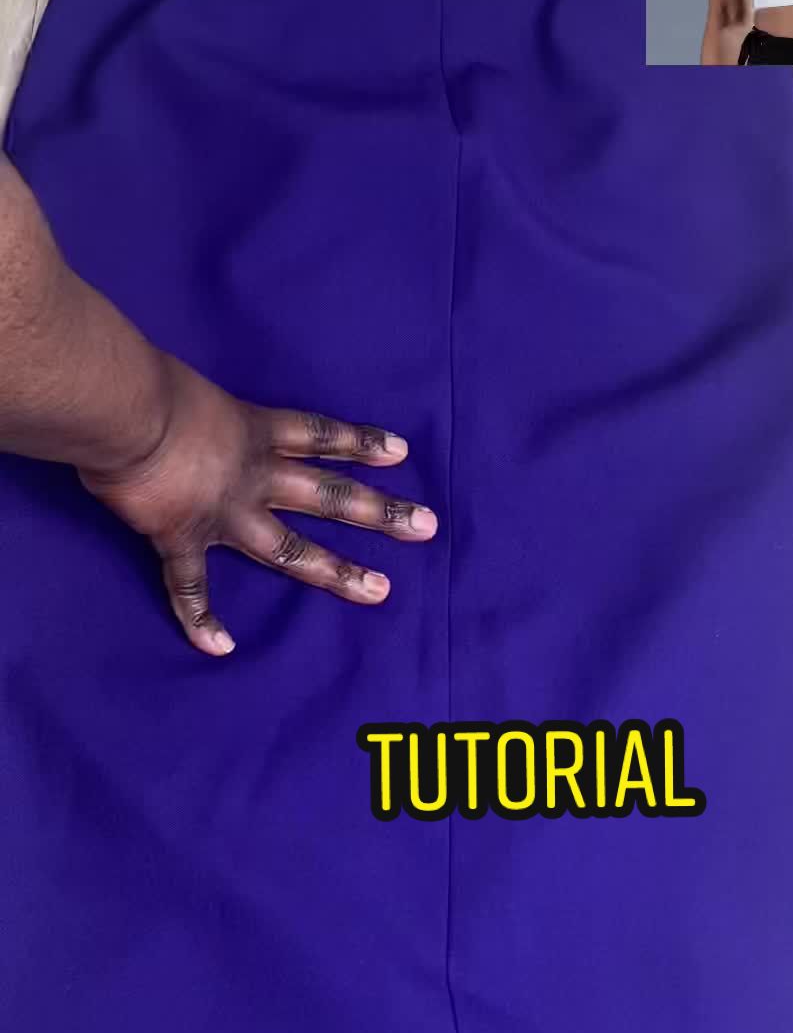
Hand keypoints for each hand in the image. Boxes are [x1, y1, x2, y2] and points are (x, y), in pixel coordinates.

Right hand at [75, 352, 437, 657]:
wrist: (126, 412)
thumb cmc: (148, 385)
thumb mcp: (190, 388)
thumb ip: (199, 411)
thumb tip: (181, 414)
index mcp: (254, 431)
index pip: (320, 437)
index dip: (360, 444)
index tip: (400, 453)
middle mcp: (253, 475)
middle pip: (328, 495)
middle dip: (379, 512)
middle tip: (426, 526)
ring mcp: (223, 513)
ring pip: (290, 550)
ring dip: (336, 572)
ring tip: (379, 591)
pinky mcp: (181, 539)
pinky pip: (192, 588)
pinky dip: (200, 619)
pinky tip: (219, 646)